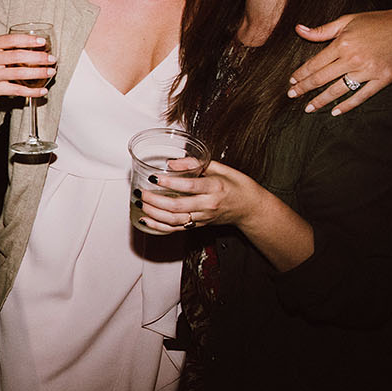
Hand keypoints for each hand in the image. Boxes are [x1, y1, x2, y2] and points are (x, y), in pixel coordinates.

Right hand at [0, 30, 54, 98]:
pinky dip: (32, 91)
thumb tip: (38, 45)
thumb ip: (8, 46)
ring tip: (50, 72)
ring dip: (38, 73)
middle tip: (51, 59)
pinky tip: (42, 90)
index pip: (11, 40)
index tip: (42, 42)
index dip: (29, 40)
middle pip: (18, 56)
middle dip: (38, 57)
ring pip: (19, 73)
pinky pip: (17, 90)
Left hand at [135, 159, 261, 231]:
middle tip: (142, 192)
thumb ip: (197, 164)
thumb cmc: (237, 186)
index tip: (155, 177)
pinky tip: (146, 219)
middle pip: (178, 206)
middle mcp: (208, 205)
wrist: (250, 208)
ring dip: (154, 213)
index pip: (190, 186)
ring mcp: (203, 218)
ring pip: (175, 220)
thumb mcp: (222, 169)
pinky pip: (176, 229)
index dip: (170, 182)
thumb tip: (173, 162)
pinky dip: (159, 226)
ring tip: (141, 204)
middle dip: (156, 200)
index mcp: (215, 188)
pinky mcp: (199, 226)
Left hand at [288, 4, 391, 115]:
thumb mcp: (348, 20)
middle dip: (304, 89)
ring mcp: (368, 70)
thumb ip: (323, 30)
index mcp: (342, 44)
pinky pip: (361, 96)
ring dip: (320, 101)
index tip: (291, 82)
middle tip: (292, 96)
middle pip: (321, 78)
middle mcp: (353, 58)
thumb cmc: (378, 21)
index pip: (314, 64)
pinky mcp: (383, 79)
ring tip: (308, 108)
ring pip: (338, 90)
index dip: (301, 74)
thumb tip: (298, 29)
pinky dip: (347, 106)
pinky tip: (335, 111)